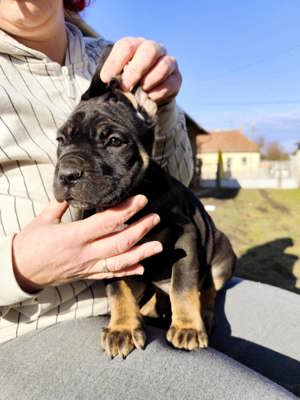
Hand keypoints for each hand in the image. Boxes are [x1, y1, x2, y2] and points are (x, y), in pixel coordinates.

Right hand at [12, 195, 161, 292]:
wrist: (19, 271)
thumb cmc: (30, 243)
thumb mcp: (43, 219)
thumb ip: (60, 205)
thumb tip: (72, 191)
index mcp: (75, 236)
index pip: (108, 222)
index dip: (127, 210)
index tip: (141, 200)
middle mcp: (85, 253)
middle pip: (120, 241)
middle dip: (141, 229)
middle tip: (155, 218)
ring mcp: (88, 267)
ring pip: (120, 262)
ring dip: (141, 253)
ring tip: (158, 246)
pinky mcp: (87, 276)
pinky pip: (110, 275)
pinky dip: (127, 272)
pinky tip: (141, 268)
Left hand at [100, 37, 181, 103]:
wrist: (147, 96)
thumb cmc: (128, 84)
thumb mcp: (116, 78)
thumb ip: (112, 78)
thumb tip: (107, 84)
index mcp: (135, 46)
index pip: (126, 46)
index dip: (115, 62)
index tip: (106, 79)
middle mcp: (153, 49)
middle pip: (149, 51)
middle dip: (136, 70)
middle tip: (125, 86)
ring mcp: (167, 63)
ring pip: (164, 65)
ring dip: (150, 80)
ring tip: (140, 91)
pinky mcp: (176, 78)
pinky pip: (171, 83)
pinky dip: (160, 91)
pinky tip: (150, 97)